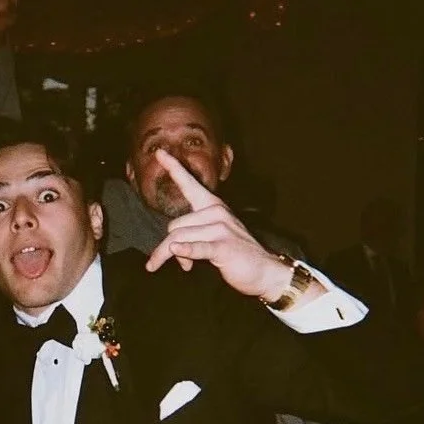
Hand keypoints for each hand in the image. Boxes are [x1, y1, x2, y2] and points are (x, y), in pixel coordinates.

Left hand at [145, 150, 323, 304]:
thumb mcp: (210, 240)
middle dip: (170, 247)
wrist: (264, 271)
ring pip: (179, 239)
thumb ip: (190, 238)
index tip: (159, 152)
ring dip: (177, 257)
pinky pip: (197, 247)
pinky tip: (177, 252)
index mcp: (212, 206)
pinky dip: (186, 250)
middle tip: (183, 262)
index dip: (173, 168)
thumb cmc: (235, 254)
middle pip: (174, 226)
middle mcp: (216, 212)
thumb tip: (174, 250)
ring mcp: (221, 228)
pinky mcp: (224, 246)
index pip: (189, 184)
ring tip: (187, 267)